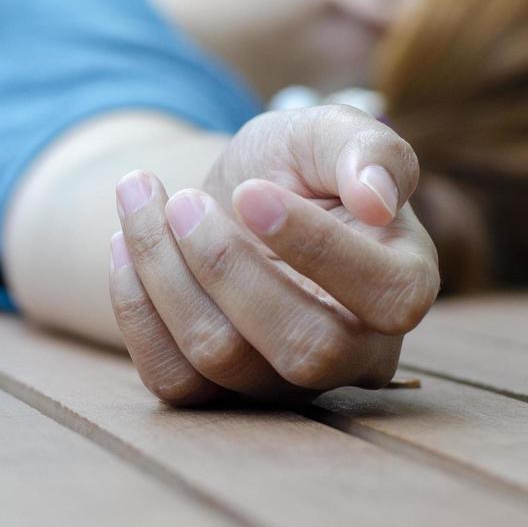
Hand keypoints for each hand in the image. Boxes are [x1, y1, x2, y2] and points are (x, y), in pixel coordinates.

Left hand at [108, 105, 439, 405]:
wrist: (231, 196)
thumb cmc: (298, 166)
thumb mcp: (328, 134)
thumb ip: (369, 148)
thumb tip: (379, 197)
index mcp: (403, 285)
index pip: (389, 298)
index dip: (318, 248)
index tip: (249, 190)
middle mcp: (353, 352)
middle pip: (303, 349)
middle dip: (225, 265)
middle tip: (182, 200)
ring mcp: (283, 382)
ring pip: (221, 358)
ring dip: (164, 270)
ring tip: (139, 198)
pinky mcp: (218, 392)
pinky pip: (172, 379)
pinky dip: (135, 307)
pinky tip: (123, 244)